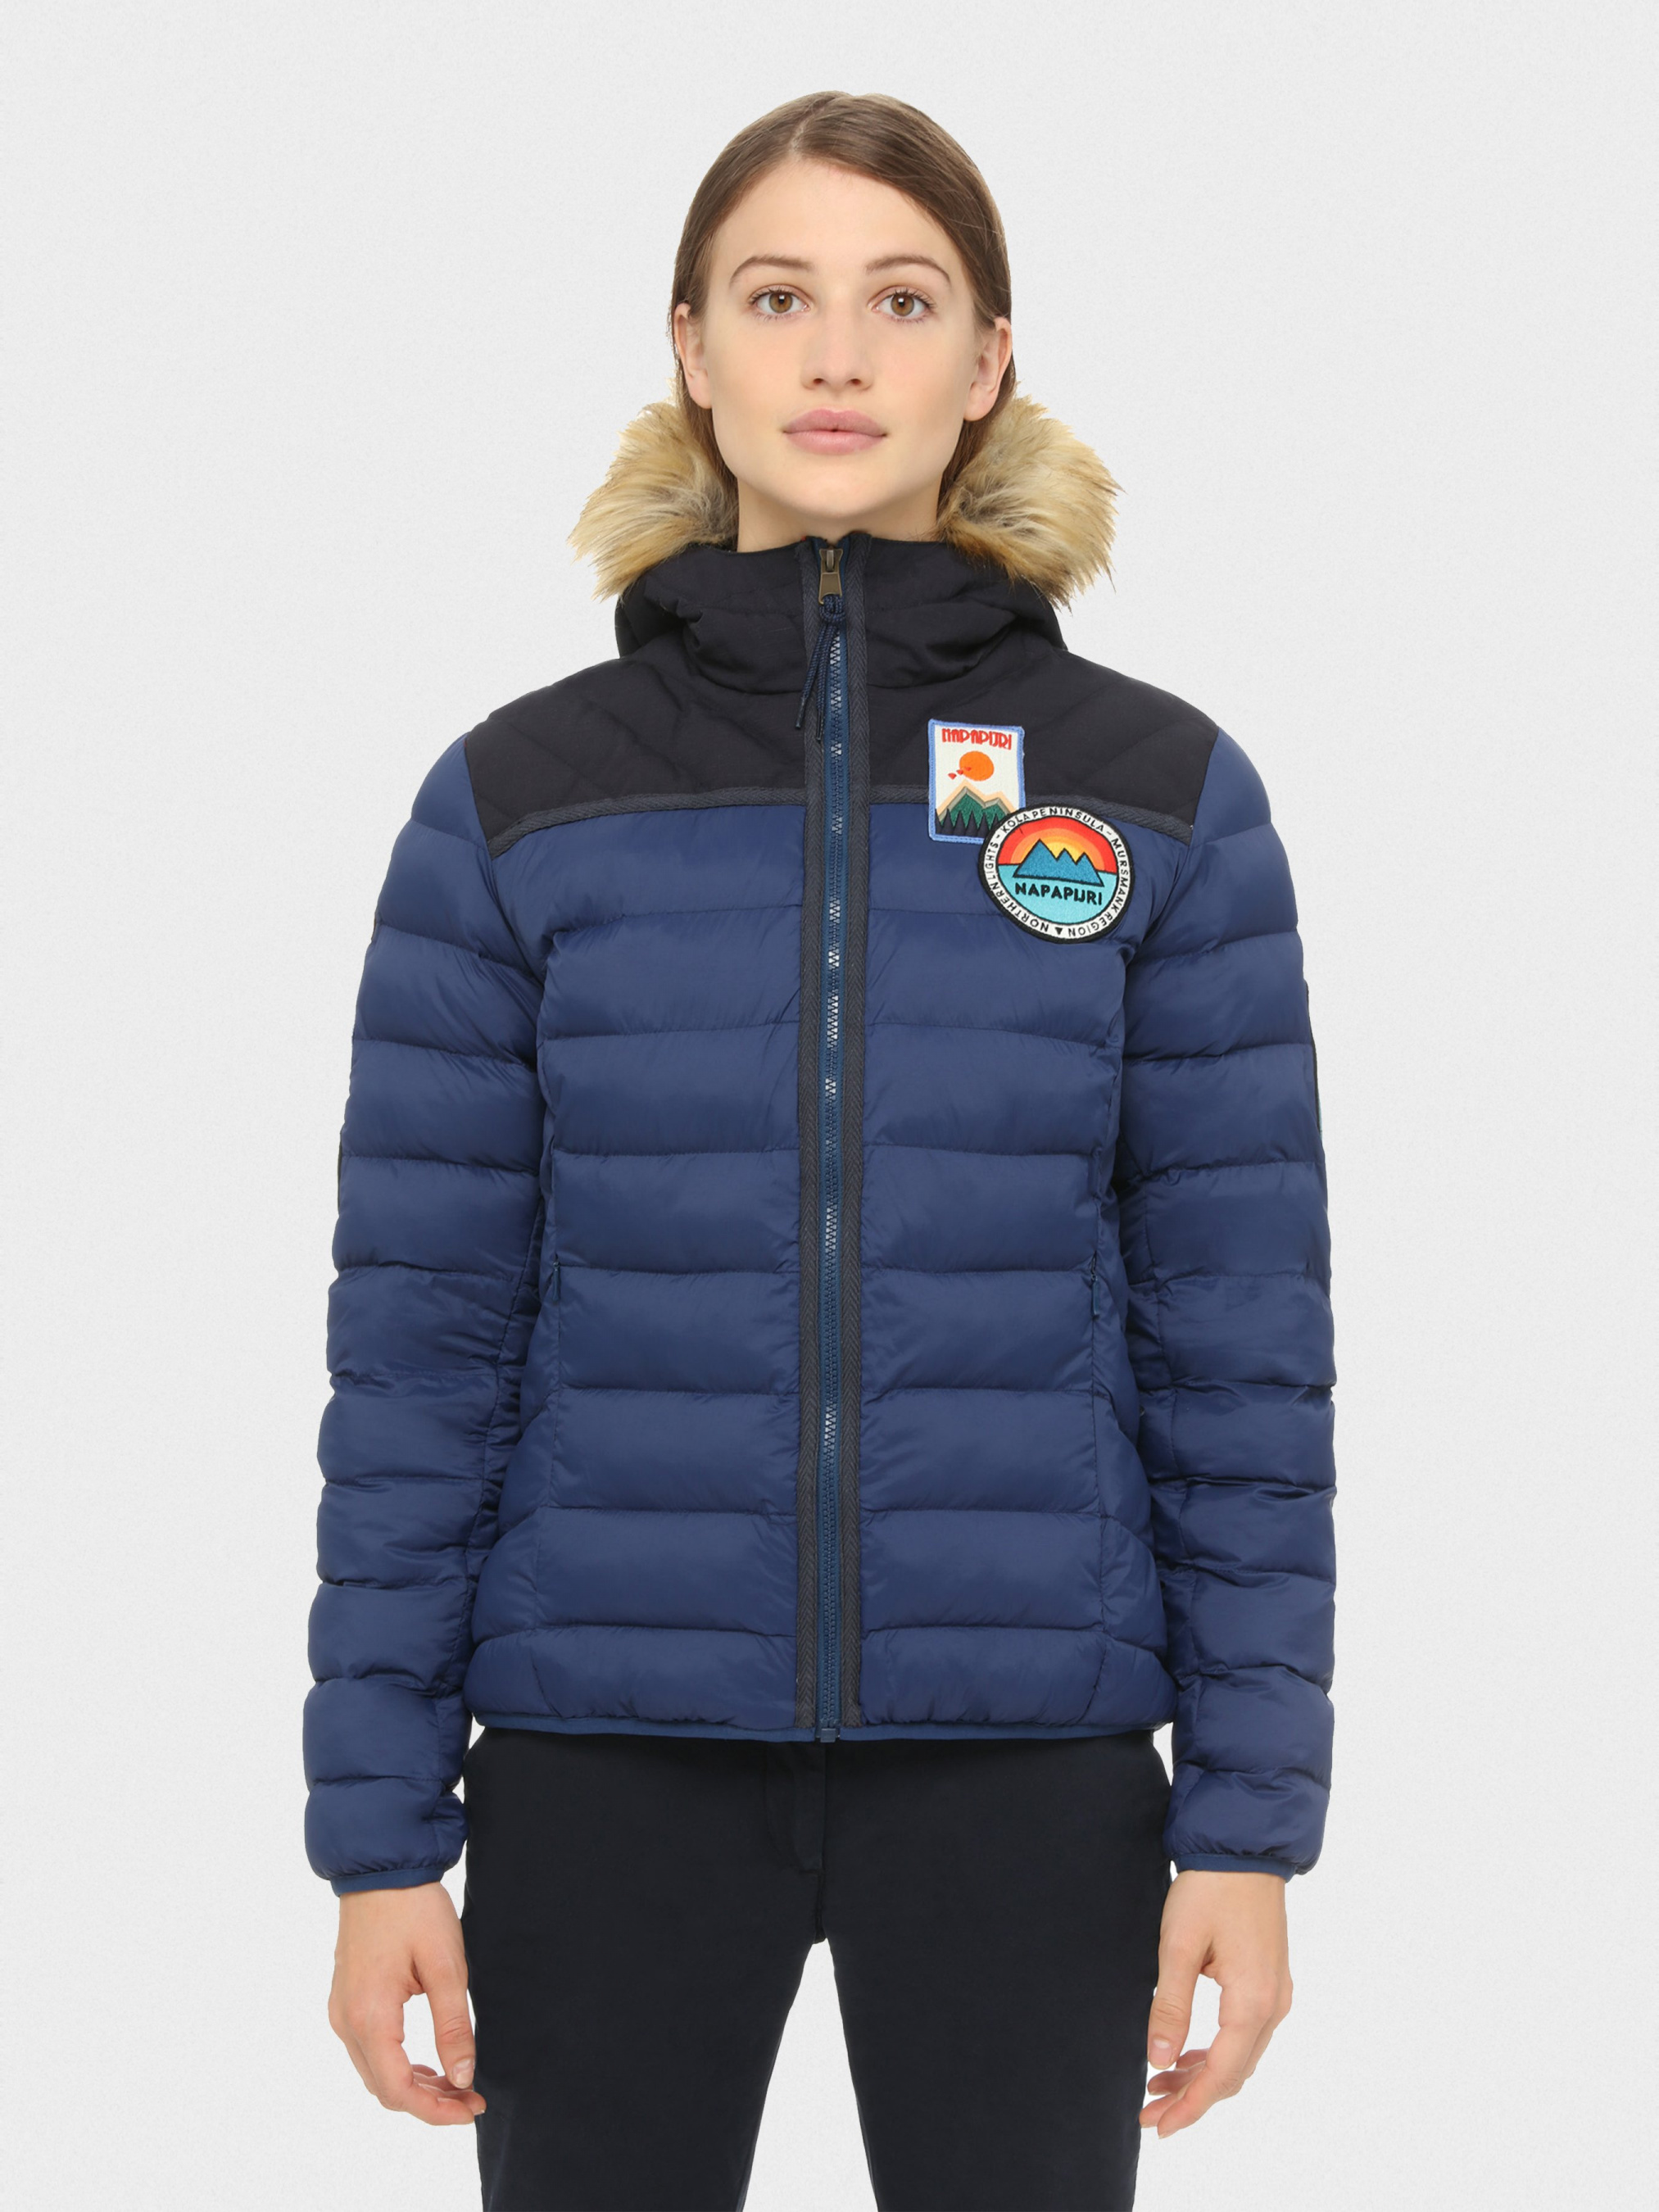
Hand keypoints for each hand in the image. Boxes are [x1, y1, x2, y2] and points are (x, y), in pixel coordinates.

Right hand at [328, 1881, 485, 2125]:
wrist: (381, 1868)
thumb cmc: (415, 1909)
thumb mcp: (446, 1966)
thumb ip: (453, 2026)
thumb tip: (463, 2077)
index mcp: (369, 2016)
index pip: (398, 2090)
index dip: (436, 2110)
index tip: (471, 2109)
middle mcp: (346, 2022)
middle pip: (384, 2089)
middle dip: (429, 2102)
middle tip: (471, 2099)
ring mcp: (340, 2011)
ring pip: (375, 2073)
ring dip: (414, 2086)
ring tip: (457, 2083)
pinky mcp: (344, 2001)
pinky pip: (368, 2051)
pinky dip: (398, 2065)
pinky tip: (428, 2062)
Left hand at [1141, 1869, 1292, 2135]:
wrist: (1242, 1846)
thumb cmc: (1210, 1889)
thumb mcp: (1179, 1945)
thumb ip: (1170, 2006)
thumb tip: (1159, 2060)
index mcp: (1253, 2003)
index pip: (1222, 2075)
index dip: (1190, 2106)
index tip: (1159, 2127)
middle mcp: (1273, 2006)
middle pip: (1233, 2073)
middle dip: (1192, 2097)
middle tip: (1150, 2113)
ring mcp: (1276, 1995)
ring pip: (1239, 2056)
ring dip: (1202, 2076)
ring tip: (1158, 2085)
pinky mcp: (1269, 1982)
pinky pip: (1244, 2035)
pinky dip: (1215, 2051)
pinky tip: (1186, 2054)